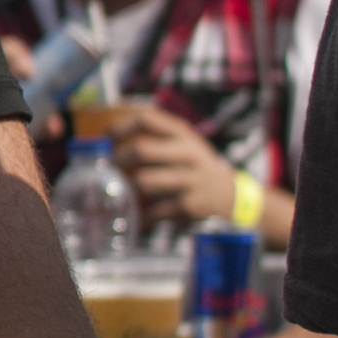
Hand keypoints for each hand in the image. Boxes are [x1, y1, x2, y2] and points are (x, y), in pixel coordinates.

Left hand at [107, 105, 237, 229]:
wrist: (232, 198)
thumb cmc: (194, 169)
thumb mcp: (183, 145)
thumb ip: (155, 138)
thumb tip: (105, 138)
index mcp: (183, 135)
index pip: (147, 119)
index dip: (120, 126)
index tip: (106, 137)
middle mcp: (188, 154)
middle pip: (141, 149)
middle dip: (118, 158)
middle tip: (110, 167)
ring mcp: (190, 180)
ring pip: (144, 181)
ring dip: (128, 189)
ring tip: (124, 192)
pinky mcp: (189, 205)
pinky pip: (154, 211)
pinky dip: (142, 217)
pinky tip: (139, 218)